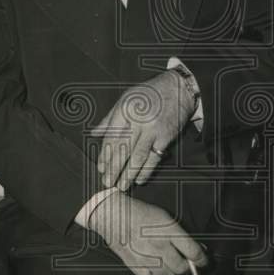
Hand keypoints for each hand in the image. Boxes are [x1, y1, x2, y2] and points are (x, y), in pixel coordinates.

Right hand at [89, 191, 206, 274]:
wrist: (113, 214)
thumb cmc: (140, 213)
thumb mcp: (165, 217)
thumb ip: (180, 234)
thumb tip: (196, 250)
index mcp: (169, 231)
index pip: (194, 253)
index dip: (203, 260)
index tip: (204, 262)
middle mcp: (159, 246)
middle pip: (182, 269)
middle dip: (187, 268)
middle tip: (185, 264)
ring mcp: (146, 257)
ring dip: (171, 273)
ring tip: (168, 265)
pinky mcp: (135, 265)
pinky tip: (154, 268)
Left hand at [92, 70, 194, 191]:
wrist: (178, 88)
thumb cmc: (149, 93)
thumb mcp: (126, 99)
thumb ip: (110, 118)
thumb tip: (95, 133)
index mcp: (124, 110)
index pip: (111, 137)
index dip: (105, 155)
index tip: (101, 168)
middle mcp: (137, 120)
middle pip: (122, 149)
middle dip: (114, 169)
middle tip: (108, 183)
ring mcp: (153, 129)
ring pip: (137, 156)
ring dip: (128, 174)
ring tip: (122, 186)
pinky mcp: (166, 136)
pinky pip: (154, 157)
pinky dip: (146, 170)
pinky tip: (139, 179)